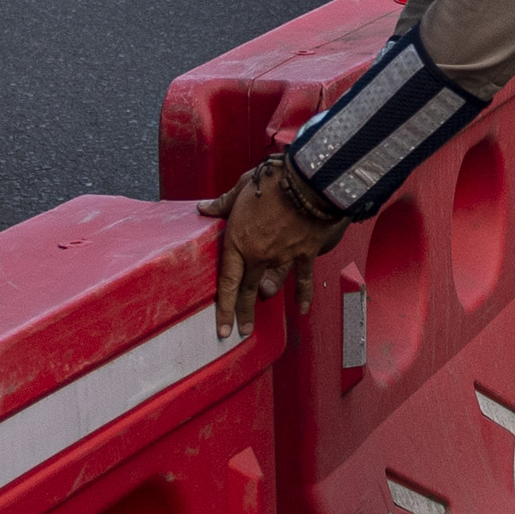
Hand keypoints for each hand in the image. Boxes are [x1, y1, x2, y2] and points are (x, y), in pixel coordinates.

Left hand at [202, 156, 342, 337]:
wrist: (309, 181)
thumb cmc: (273, 181)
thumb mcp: (242, 187)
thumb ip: (223, 203)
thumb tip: (205, 208)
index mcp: (238, 241)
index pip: (226, 282)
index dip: (223, 307)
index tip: (221, 327)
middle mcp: (258, 255)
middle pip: (247, 290)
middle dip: (242, 313)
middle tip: (239, 332)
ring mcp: (282, 257)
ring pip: (272, 285)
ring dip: (266, 300)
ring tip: (260, 317)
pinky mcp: (304, 253)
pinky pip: (303, 279)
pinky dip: (303, 294)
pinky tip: (301, 308)